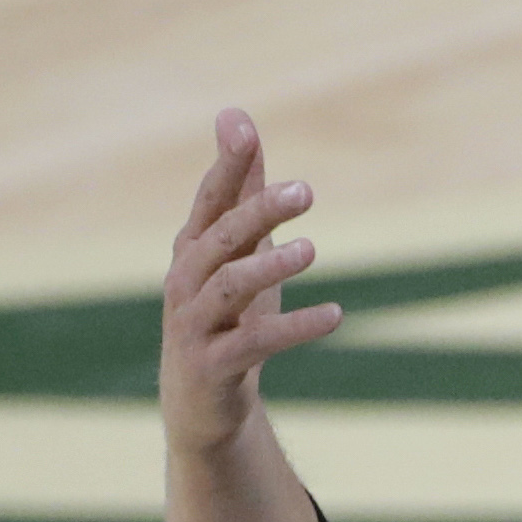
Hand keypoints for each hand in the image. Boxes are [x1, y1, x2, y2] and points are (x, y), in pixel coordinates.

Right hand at [160, 108, 346, 454]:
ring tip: (311, 249)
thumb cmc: (225, 315)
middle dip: (258, 211)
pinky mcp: (214, 364)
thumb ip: (241, 189)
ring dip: (271, 266)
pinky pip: (256, 341)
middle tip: (305, 191)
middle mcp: (186, 281)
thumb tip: (236, 116)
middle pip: (220, 237)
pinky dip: (297, 327)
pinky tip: (336, 315)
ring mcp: (195, 324)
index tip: (245, 129)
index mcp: (193, 249)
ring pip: (230, 286)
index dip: (226, 165)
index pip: (210, 199)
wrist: (202, 404)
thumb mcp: (237, 250)